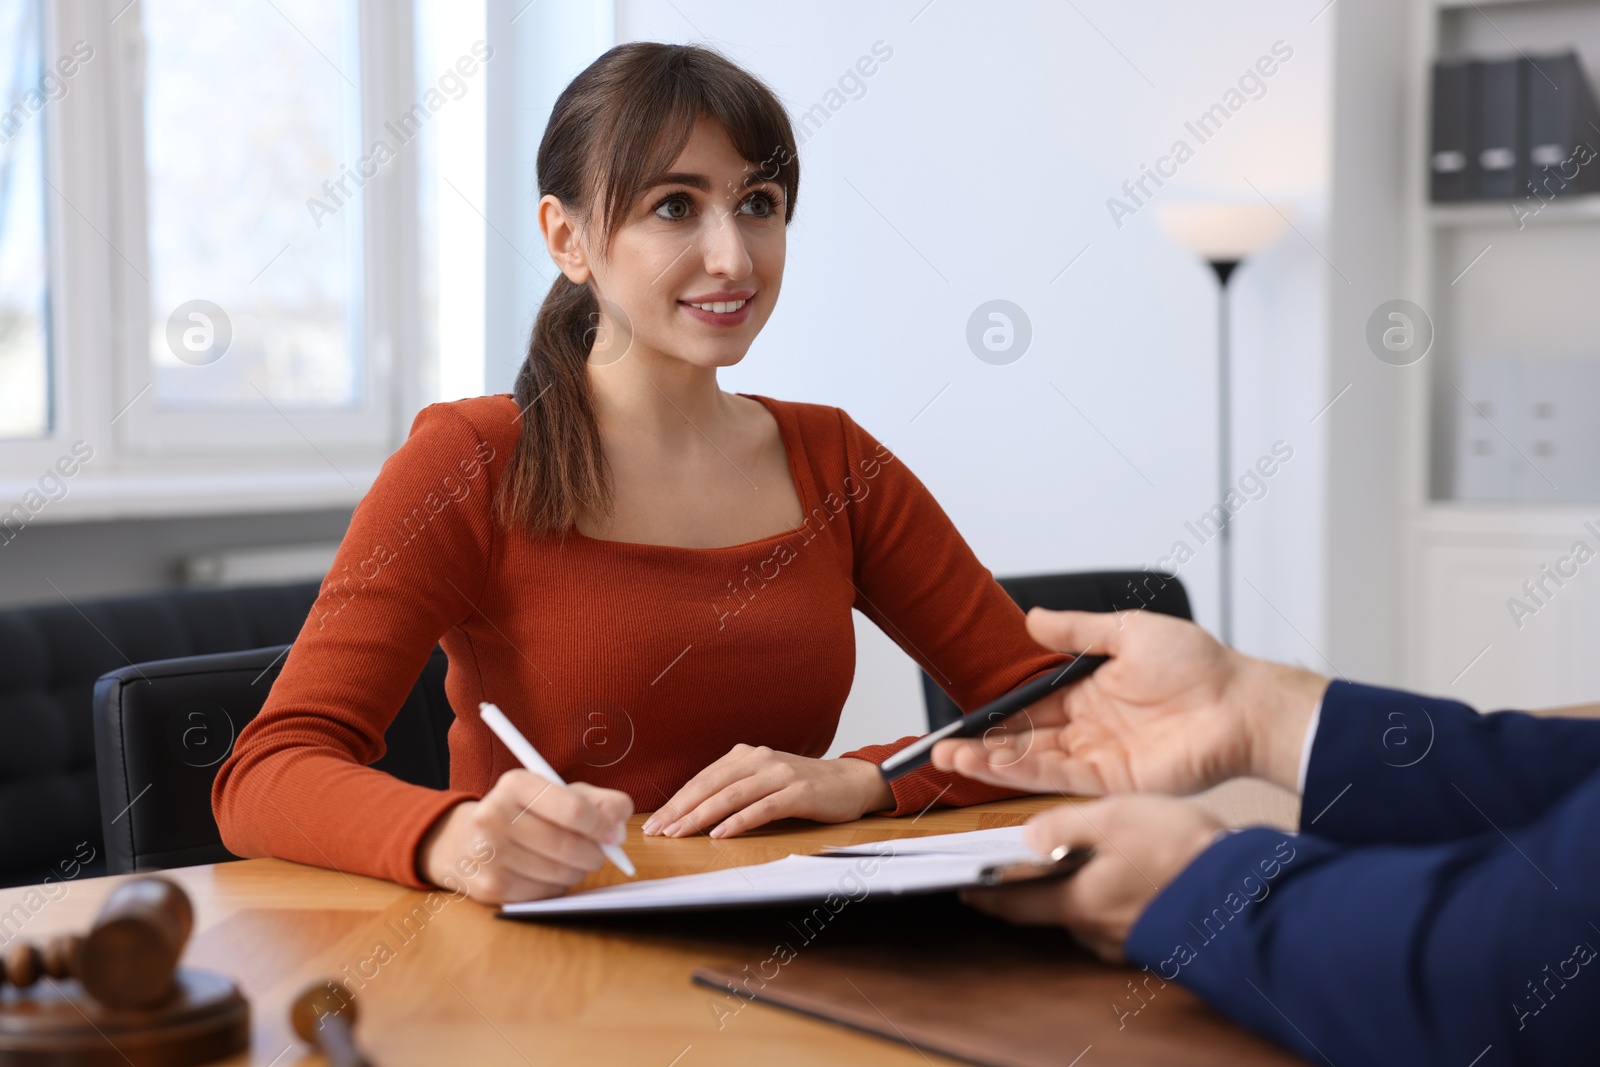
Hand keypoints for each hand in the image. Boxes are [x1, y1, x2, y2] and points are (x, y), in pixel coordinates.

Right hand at [417, 769, 631, 903]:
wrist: (464, 841)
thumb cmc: (523, 813)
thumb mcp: (556, 793)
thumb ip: (595, 800)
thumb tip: (620, 822)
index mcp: (515, 784)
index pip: (573, 809)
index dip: (602, 825)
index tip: (615, 834)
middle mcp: (495, 816)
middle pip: (569, 846)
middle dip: (595, 853)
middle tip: (599, 853)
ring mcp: (489, 855)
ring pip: (561, 873)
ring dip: (578, 871)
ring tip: (571, 860)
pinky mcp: (490, 887)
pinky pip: (546, 893)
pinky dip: (558, 886)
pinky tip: (547, 873)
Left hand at [642, 745, 894, 838]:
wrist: (849, 782)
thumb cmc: (801, 787)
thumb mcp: (763, 780)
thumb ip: (734, 789)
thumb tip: (693, 813)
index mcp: (746, 755)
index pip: (703, 779)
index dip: (677, 800)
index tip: (656, 822)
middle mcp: (760, 759)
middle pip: (711, 785)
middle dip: (681, 809)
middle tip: (659, 830)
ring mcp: (780, 774)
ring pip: (732, 795)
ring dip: (702, 815)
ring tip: (680, 833)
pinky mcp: (799, 792)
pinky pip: (763, 807)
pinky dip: (739, 821)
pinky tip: (720, 834)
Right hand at [932, 608, 1326, 796]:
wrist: (1241, 703)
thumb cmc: (1199, 665)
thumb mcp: (1129, 631)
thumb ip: (1078, 631)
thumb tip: (1033, 617)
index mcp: (1090, 693)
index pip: (1030, 707)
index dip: (994, 716)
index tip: (960, 721)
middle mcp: (1089, 728)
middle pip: (1024, 741)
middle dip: (981, 748)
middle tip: (941, 751)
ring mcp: (1099, 757)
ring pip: (1034, 762)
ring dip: (993, 764)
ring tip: (952, 761)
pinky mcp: (1113, 780)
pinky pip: (1060, 778)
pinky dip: (1025, 773)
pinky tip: (994, 766)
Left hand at [962, 795, 1221, 960]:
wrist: (1246, 894)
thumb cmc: (1181, 854)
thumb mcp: (1114, 817)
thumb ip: (1064, 826)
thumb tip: (1026, 837)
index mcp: (1077, 901)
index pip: (1015, 904)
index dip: (986, 897)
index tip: (966, 891)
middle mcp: (1097, 929)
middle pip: (1053, 908)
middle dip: (1043, 886)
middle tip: (1037, 860)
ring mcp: (1128, 939)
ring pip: (1089, 914)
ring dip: (1085, 891)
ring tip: (1093, 859)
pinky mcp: (1157, 939)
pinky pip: (1122, 919)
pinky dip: (1117, 898)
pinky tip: (1134, 875)